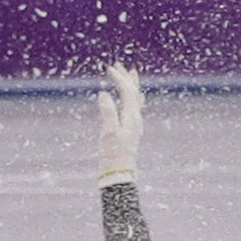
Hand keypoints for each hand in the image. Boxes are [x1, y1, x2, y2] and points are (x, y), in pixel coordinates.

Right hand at [96, 63, 143, 185]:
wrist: (119, 174)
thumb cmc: (113, 155)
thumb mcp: (108, 133)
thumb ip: (107, 112)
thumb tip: (104, 94)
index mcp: (132, 117)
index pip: (128, 91)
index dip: (119, 78)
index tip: (109, 68)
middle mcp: (136, 119)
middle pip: (134, 93)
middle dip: (126, 78)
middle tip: (118, 65)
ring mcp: (134, 125)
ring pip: (135, 100)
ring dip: (130, 86)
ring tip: (129, 75)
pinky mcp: (130, 131)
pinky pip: (132, 108)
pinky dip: (129, 97)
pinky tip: (126, 99)